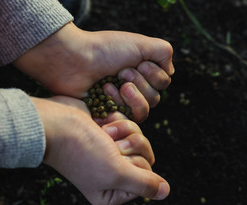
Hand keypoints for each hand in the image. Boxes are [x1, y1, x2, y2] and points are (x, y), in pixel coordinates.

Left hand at [15, 22, 173, 121]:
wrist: (75, 60)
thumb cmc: (106, 50)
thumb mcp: (141, 44)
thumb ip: (164, 52)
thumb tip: (170, 70)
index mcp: (143, 71)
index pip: (164, 82)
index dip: (154, 74)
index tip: (139, 62)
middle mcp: (135, 87)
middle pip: (156, 98)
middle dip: (141, 83)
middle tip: (122, 71)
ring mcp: (122, 102)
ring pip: (145, 110)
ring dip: (132, 95)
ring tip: (115, 83)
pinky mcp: (111, 114)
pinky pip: (128, 119)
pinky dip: (118, 103)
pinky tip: (104, 91)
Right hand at [31, 95, 169, 204]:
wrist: (57, 122)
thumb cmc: (82, 152)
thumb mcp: (116, 173)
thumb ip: (143, 183)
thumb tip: (165, 192)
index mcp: (113, 191)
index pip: (147, 177)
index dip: (135, 164)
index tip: (115, 160)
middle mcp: (114, 173)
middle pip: (146, 157)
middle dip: (130, 145)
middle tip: (108, 146)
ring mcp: (112, 151)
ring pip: (140, 138)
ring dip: (124, 131)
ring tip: (103, 133)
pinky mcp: (111, 132)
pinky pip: (131, 124)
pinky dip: (118, 121)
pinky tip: (101, 124)